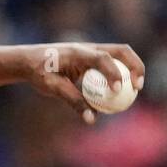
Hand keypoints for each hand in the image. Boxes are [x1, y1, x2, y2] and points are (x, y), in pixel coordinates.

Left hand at [23, 42, 145, 124]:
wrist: (29, 60)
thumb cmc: (39, 72)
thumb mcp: (52, 87)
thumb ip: (73, 101)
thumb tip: (92, 119)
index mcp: (77, 52)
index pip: (102, 58)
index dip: (114, 73)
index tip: (118, 91)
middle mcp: (89, 47)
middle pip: (121, 51)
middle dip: (135, 67)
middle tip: (137, 88)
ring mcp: (93, 50)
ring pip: (120, 54)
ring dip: (132, 69)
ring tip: (136, 90)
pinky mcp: (94, 57)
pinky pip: (113, 63)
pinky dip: (122, 74)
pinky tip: (123, 92)